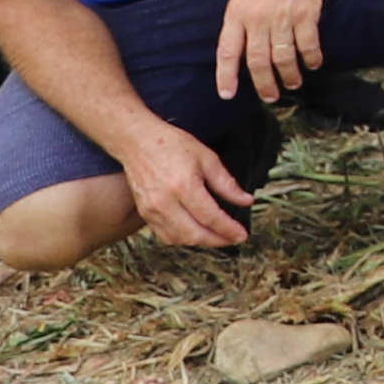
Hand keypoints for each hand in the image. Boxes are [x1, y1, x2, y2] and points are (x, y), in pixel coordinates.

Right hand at [119, 117, 257, 252]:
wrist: (137, 142)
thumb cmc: (172, 145)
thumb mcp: (207, 158)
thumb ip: (227, 183)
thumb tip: (246, 200)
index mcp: (183, 187)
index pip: (210, 217)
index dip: (228, 229)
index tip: (242, 235)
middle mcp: (165, 202)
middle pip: (194, 234)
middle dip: (217, 240)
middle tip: (233, 239)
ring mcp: (151, 210)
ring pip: (178, 238)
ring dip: (200, 242)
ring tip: (217, 237)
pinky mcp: (144, 213)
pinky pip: (164, 235)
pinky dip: (181, 239)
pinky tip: (195, 234)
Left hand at [219, 0, 335, 102]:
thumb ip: (240, 22)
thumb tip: (240, 51)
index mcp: (237, 13)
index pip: (228, 52)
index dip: (226, 76)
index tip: (227, 94)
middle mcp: (257, 18)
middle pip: (258, 61)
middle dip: (264, 84)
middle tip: (270, 96)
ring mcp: (283, 17)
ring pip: (284, 57)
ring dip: (289, 75)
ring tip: (292, 84)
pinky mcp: (306, 15)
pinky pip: (308, 45)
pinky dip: (311, 58)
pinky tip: (313, 63)